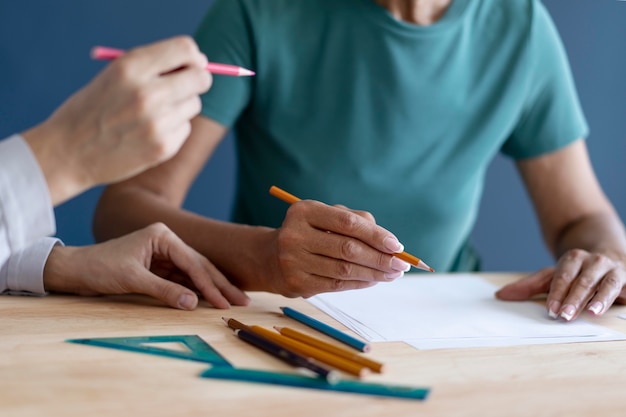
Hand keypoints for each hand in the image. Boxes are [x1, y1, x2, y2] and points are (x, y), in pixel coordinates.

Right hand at [23, 36, 211, 204]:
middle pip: (201, 79)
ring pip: (194, 104)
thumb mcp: (115, 75)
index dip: (194, 57)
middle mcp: (146, 93)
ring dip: (180, 106)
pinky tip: (146, 134)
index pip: (186, 50)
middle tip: (185, 86)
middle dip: (197, 80)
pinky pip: (184, 128)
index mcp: (130, 67)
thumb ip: (153, 66)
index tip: (192, 64)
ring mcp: (156, 123)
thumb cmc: (94, 108)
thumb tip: (200, 63)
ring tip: (151, 114)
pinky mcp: (163, 147)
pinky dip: (172, 129)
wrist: (68, 153)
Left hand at [43, 223, 249, 309]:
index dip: (210, 283)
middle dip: (220, 284)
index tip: (224, 300)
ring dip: (211, 288)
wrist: (75, 270)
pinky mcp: (159, 267)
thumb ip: (164, 291)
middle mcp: (166, 242)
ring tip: (232, 301)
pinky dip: (196, 290)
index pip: (193, 262)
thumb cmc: (99, 268)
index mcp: (162, 236)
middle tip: (241, 300)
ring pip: (194, 273)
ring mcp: (164, 255)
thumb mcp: (133, 279)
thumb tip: (192, 304)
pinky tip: (210, 299)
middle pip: (199, 265)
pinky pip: (183, 279)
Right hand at [263, 200, 411, 297]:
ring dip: (374, 274)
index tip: (397, 246)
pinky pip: (336, 285)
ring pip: (344, 270)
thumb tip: (390, 243)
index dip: (376, 235)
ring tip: (392, 274)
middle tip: (401, 264)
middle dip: (380, 258)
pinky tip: (373, 280)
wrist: (271, 257)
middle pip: (347, 249)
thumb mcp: (327, 216)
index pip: (347, 223)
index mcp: (304, 211)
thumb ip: (357, 221)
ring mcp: (293, 261)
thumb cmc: (310, 233)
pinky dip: (359, 283)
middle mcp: (295, 235)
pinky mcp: (296, 283)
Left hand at [496, 249, 625, 320]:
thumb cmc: (577, 272)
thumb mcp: (552, 277)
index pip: (562, 276)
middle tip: (564, 316)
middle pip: (582, 281)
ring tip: (591, 313)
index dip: (556, 293)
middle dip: (573, 299)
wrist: (610, 257)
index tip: (551, 309)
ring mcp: (613, 270)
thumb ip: (528, 286)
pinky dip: (618, 298)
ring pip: (605, 284)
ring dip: (598, 299)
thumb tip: (500, 295)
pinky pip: (622, 289)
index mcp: (573, 259)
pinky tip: (616, 307)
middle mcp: (594, 262)